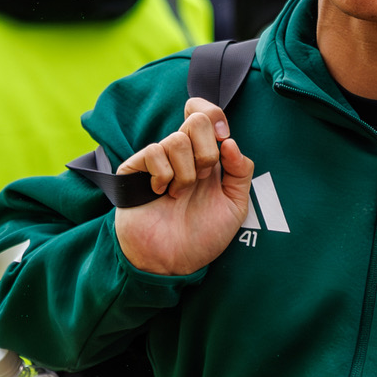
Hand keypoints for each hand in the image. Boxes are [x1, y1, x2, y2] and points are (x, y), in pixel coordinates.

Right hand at [113, 98, 254, 275]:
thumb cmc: (202, 236)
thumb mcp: (235, 205)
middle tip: (203, 177)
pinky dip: (164, 175)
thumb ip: (241, 172)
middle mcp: (183, 154)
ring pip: (178, 140)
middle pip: (197, 119)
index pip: (206, 114)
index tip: (223, 139)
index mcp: (206, 156)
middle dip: (207, 151)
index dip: (216, 116)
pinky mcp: (135, 169)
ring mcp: (159, 160)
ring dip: (187, 173)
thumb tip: (230, 142)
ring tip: (180, 195)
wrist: (173, 262)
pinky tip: (161, 193)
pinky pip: (154, 152)